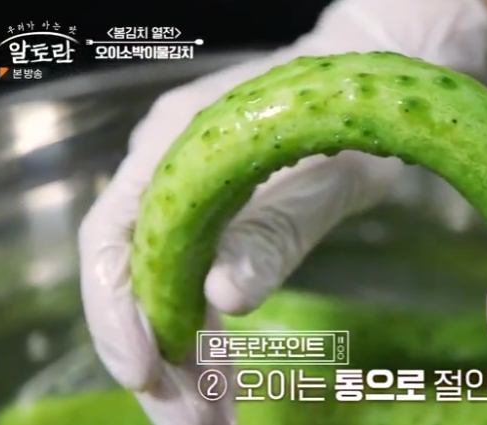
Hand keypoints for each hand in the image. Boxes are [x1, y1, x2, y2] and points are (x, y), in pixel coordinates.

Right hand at [78, 0, 486, 422]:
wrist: (369, 87)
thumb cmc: (352, 118)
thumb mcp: (325, 176)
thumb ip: (275, 230)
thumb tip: (224, 296)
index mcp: (177, 147)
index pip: (117, 237)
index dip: (120, 312)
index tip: (148, 375)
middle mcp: (168, 172)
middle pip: (136, 277)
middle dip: (158, 358)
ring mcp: (188, 197)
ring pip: (165, 293)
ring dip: (184, 362)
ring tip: (208, 421)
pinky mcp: (214, 222)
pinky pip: (197, 287)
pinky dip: (210, 340)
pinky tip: (223, 384)